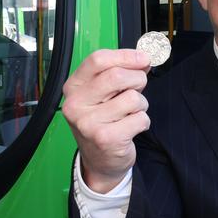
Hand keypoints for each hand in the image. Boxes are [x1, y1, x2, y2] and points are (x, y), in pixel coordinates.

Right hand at [62, 48, 151, 192]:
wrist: (99, 161)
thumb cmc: (104, 121)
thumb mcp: (104, 94)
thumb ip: (120, 72)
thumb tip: (143, 58)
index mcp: (74, 87)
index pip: (98, 60)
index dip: (125, 56)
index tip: (143, 58)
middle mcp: (76, 104)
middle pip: (116, 76)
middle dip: (137, 79)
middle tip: (139, 87)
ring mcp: (89, 122)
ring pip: (132, 98)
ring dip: (141, 104)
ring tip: (131, 113)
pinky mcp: (105, 138)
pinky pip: (140, 118)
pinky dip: (143, 121)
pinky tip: (131, 127)